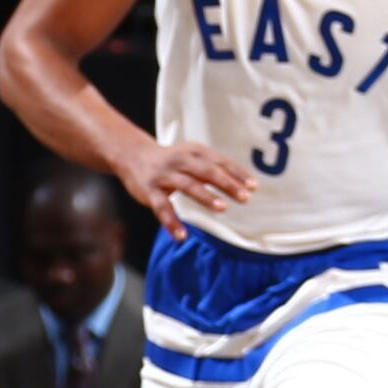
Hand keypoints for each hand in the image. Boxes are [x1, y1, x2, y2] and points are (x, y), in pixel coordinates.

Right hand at [114, 136, 257, 238]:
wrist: (132, 155)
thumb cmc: (172, 160)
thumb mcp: (193, 157)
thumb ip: (214, 168)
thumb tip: (246, 184)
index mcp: (194, 152)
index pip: (220, 162)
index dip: (237, 173)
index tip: (254, 186)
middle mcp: (180, 161)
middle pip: (207, 172)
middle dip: (227, 184)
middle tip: (245, 197)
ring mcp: (164, 176)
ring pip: (187, 185)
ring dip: (206, 197)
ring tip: (222, 208)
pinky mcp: (150, 191)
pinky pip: (162, 208)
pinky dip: (171, 222)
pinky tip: (182, 235)